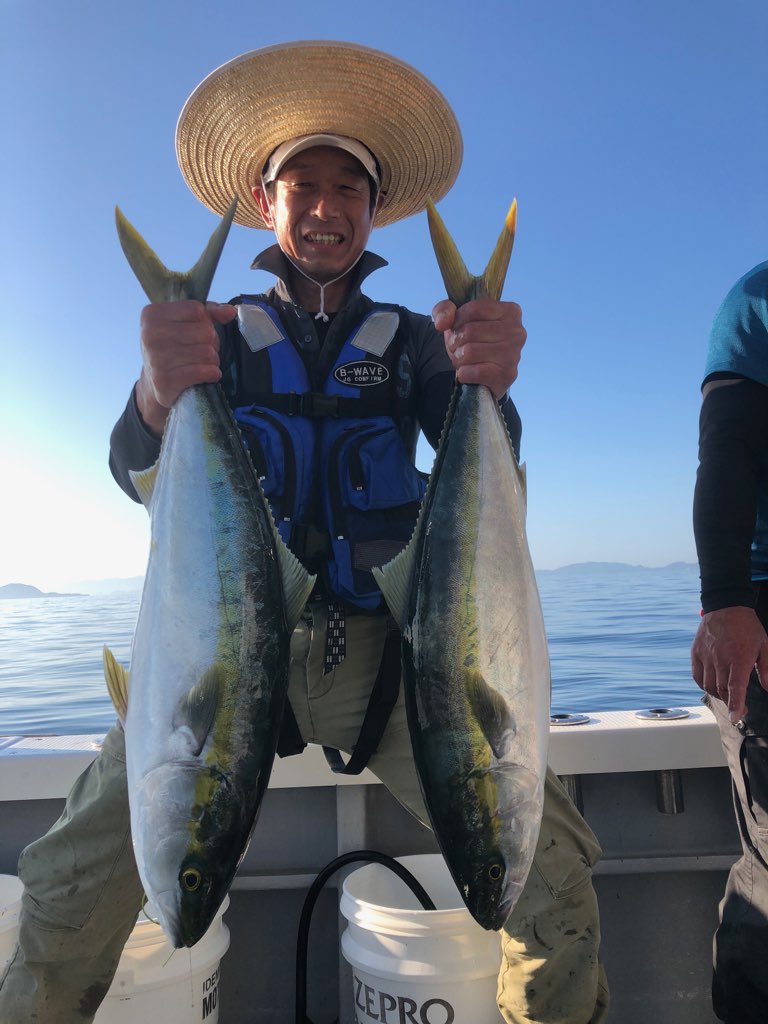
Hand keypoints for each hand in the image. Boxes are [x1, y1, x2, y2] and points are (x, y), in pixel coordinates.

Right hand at [135, 301, 236, 434]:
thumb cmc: (174, 349)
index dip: (206, 321)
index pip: (196, 310)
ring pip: (207, 353)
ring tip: (203, 364)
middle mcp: (151, 334)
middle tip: (204, 351)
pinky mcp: (165, 380)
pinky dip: (211, 374)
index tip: (199, 332)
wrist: (156, 384)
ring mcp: (156, 357)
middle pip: (205, 332)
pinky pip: (203, 372)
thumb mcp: (185, 324)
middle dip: (212, 343)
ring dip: (212, 360)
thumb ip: (209, 313)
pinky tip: (206, 375)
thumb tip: (230, 311)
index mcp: (153, 314)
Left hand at [432, 298, 525, 399]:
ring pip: (470, 351)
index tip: (458, 328)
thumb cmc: (473, 342)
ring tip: (464, 359)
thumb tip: (442, 322)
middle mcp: (517, 332)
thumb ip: (444, 310)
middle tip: (459, 347)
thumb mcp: (457, 320)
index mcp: (510, 311)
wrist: (483, 375)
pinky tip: (469, 372)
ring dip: (458, 358)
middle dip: (456, 341)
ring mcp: (514, 354)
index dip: (458, 320)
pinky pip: (474, 372)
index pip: (474, 309)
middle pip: (471, 331)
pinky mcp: (507, 375)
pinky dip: (464, 373)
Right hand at [691, 606, 767, 721]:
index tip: (736, 717)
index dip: (736, 704)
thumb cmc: (747, 627)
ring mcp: (706, 655)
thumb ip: (767, 669)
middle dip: (731, 703)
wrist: (726, 606)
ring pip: (708, 685)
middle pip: (721, 689)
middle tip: (740, 708)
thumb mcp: (765, 646)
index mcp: (738, 657)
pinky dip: (704, 685)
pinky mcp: (696, 652)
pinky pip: (697, 676)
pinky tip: (712, 685)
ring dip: (718, 695)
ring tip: (727, 695)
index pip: (735, 687)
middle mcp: (720, 658)